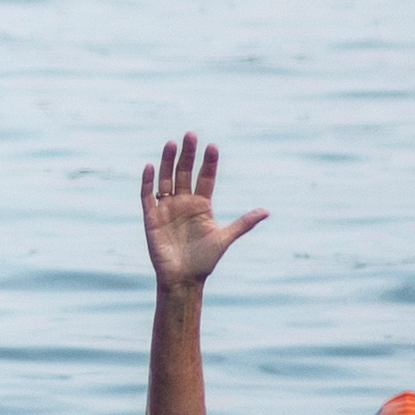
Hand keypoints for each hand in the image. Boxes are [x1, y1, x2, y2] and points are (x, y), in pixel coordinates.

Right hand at [141, 134, 264, 291]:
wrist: (183, 280)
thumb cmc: (204, 261)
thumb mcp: (225, 239)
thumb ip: (243, 223)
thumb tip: (266, 211)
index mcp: (202, 206)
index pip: (206, 178)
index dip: (209, 163)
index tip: (213, 147)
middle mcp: (184, 203)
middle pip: (185, 173)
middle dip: (188, 155)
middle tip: (191, 134)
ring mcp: (167, 209)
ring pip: (166, 179)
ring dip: (168, 162)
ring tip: (172, 143)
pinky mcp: (151, 218)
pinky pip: (148, 196)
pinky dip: (148, 182)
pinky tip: (150, 167)